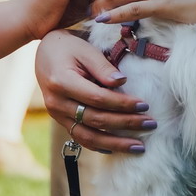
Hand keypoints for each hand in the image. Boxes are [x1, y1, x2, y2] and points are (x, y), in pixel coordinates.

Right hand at [36, 30, 154, 153]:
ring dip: (115, 143)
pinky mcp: (60, 120)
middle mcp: (57, 102)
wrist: (45, 53)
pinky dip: (99, 145)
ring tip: (139, 147)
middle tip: (151, 124)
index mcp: (62, 82)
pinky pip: (80, 137)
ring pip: (88, 136)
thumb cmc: (68, 48)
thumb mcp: (86, 50)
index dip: (122, 104)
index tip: (144, 105)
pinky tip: (116, 148)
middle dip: (126, 124)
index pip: (98, 99)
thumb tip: (122, 83)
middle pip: (96, 120)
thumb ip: (103, 67)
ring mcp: (57, 114)